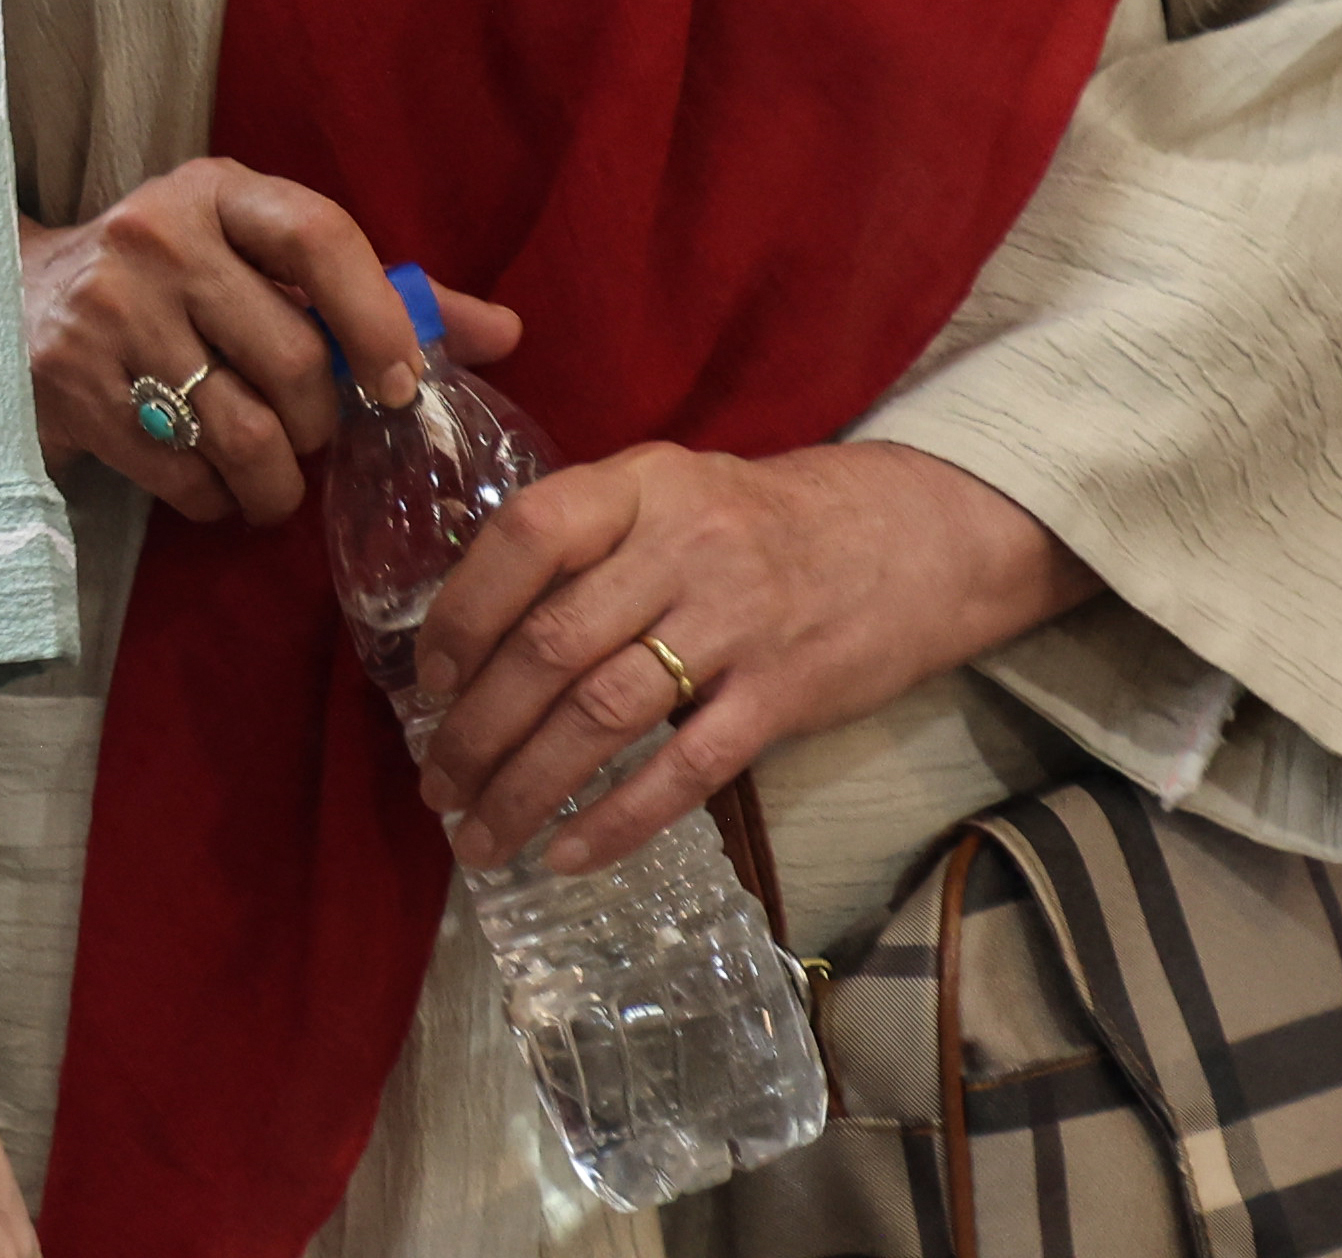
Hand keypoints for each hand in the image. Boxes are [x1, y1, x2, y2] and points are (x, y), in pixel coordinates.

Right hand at [11, 162, 515, 530]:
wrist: (9, 303)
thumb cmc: (170, 284)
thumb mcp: (258, 262)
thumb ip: (377, 297)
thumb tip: (506, 333)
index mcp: (216, 191)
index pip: (319, 236)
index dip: (377, 318)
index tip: (401, 385)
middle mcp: (157, 238)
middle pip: (293, 361)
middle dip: (319, 424)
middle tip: (307, 433)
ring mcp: (108, 313)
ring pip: (246, 433)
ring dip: (275, 483)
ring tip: (268, 479)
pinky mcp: (74, 388)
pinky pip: (187, 476)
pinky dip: (215, 501)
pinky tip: (203, 479)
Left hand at [402, 438, 1080, 875]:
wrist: (913, 537)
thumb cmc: (762, 520)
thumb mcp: (671, 489)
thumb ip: (586, 536)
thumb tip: (472, 622)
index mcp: (641, 486)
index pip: (526, 537)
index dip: (463, 613)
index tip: (428, 681)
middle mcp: (684, 546)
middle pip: (552, 644)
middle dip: (477, 727)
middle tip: (436, 785)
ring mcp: (738, 623)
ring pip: (603, 715)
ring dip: (527, 786)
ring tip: (479, 834)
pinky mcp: (784, 696)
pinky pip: (684, 770)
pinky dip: (616, 821)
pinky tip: (566, 855)